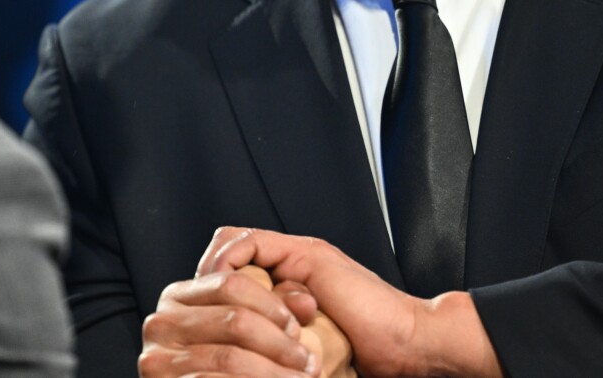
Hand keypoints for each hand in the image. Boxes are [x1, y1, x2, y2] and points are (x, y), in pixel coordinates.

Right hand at [139, 263, 317, 377]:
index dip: (272, 304)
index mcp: (179, 296)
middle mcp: (160, 322)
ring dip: (275, 372)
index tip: (298, 328)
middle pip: (234, 320)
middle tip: (309, 362)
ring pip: (230, 356)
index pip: (231, 283)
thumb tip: (305, 300)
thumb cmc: (235, 368)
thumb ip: (276, 308)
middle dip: (279, 343)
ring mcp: (157, 358)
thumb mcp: (251, 332)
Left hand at [200, 228, 503, 377]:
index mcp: (291, 286)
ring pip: (235, 240)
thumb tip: (234, 361)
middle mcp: (292, 263)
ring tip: (209, 299)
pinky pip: (252, 243)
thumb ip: (277, 343)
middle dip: (206, 277)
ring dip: (216, 270)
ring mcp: (300, 255)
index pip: (235, 267)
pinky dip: (232, 263)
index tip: (201, 320)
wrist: (405, 346)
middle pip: (229, 247)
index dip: (212, 289)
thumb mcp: (302, 352)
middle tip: (197, 308)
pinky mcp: (307, 254)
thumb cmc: (364, 358)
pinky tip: (227, 290)